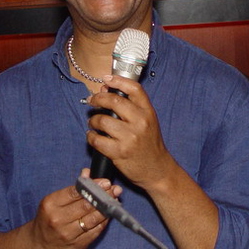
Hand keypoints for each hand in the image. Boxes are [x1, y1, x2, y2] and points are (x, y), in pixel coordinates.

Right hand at [24, 171, 119, 248]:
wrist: (38, 244)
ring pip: (93, 219)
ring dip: (107, 209)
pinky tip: (109, 214)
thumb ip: (72, 188)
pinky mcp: (77, 246)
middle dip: (104, 196)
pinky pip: (95, 232)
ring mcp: (68, 234)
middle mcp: (58, 219)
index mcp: (51, 204)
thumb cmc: (48, 217)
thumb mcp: (54, 200)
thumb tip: (88, 172)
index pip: (75, 192)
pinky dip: (103, 222)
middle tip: (115, 189)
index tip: (106, 182)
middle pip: (86, 205)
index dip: (93, 186)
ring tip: (115, 201)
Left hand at [86, 75, 173, 190]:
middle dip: (97, 99)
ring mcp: (130, 137)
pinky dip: (91, 137)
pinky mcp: (119, 152)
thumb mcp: (146, 121)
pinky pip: (97, 140)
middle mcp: (140, 122)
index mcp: (148, 111)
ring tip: (93, 123)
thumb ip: (130, 106)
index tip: (105, 79)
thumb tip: (105, 88)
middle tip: (92, 101)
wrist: (157, 169)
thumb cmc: (149, 143)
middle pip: (113, 101)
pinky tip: (93, 137)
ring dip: (93, 120)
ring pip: (102, 120)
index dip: (117, 80)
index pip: (133, 88)